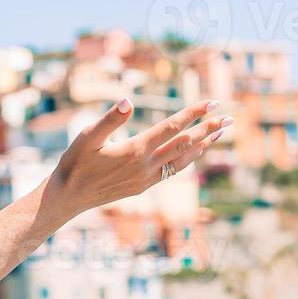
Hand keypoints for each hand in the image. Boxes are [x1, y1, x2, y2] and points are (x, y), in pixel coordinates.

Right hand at [48, 99, 231, 215]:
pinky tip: (195, 152)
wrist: (68, 197)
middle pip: (185, 143)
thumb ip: (110, 119)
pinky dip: (188, 159)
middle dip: (208, 129)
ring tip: (220, 133)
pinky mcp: (143, 186)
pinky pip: (173, 170)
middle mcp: (146, 165)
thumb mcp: (86, 137)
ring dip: (203, 145)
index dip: (194, 113)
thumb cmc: (74, 163)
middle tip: (229, 117)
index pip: (172, 127)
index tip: (213, 102)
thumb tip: (128, 101)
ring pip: (183, 159)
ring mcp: (146, 178)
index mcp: (135, 150)